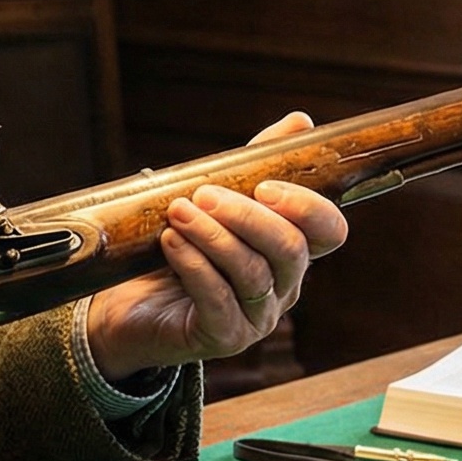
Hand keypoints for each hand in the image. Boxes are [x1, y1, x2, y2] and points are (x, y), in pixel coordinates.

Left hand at [82, 113, 348, 383]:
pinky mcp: (225, 338)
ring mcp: (257, 318)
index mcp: (291, 251)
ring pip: (252, 273)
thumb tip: (299, 122)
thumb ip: (256, 165)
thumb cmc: (179, 250)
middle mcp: (284, 287)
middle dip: (246, 216)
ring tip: (177, 213)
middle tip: (203, 194)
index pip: (330, 231)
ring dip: (212, 236)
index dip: (307, 207)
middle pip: (289, 249)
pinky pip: (218, 301)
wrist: (132, 307)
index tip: (264, 185)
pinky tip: (171, 242)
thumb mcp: (216, 202)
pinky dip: (194, 265)